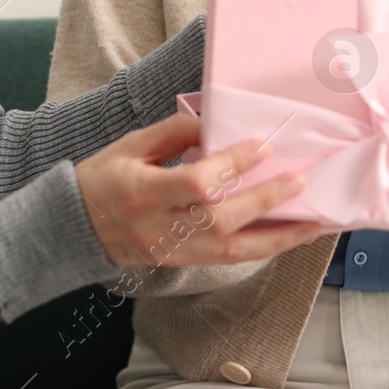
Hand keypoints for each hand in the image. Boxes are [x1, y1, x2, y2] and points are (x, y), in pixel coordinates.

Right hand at [74, 112, 323, 267]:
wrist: (76, 227)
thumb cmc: (103, 177)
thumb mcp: (132, 144)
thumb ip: (174, 132)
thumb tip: (217, 125)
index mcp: (141, 191)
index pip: (194, 184)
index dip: (231, 165)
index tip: (261, 146)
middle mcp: (158, 227)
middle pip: (219, 220)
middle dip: (263, 201)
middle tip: (298, 180)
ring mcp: (171, 251)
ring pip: (231, 250)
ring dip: (276, 237)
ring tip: (312, 223)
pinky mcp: (181, 263)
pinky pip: (227, 259)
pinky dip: (260, 248)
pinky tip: (286, 237)